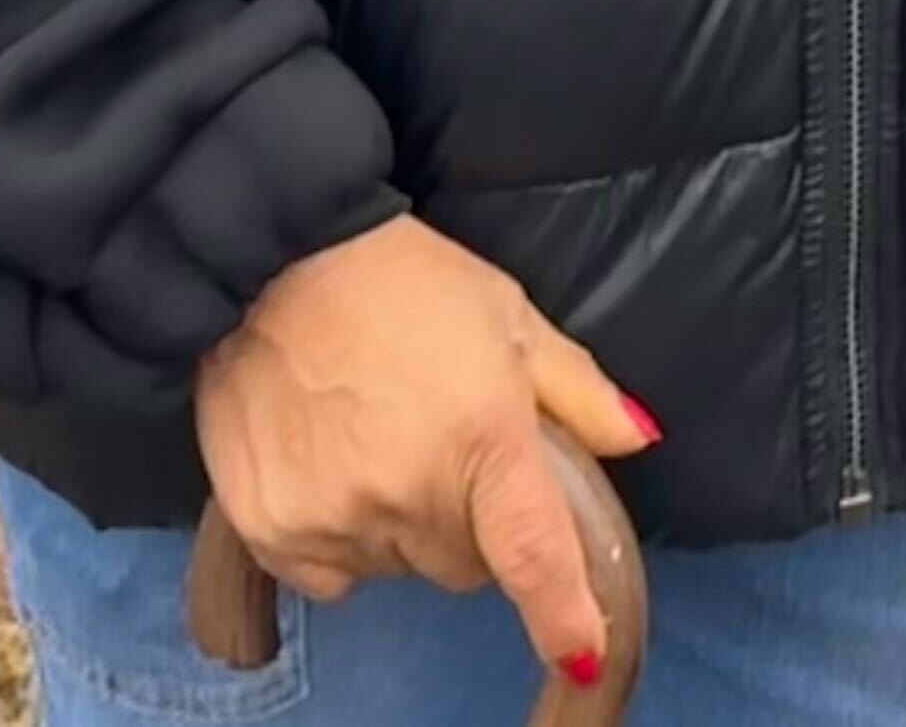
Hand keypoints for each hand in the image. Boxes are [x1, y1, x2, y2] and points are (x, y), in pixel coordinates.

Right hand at [195, 219, 655, 680]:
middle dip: (467, 521)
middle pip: (465, 565)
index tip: (581, 650)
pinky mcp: (273, 529)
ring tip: (374, 436)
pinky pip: (330, 574)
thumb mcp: (506, 314)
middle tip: (441, 444)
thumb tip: (636, 438)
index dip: (563, 616)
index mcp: (483, 437)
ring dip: (399, 525)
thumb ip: (576, 389)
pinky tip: (327, 465)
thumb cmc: (398, 279)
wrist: (268, 255)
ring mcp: (337, 517)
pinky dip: (337, 537)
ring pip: (398, 567)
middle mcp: (410, 491)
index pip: (534, 558)